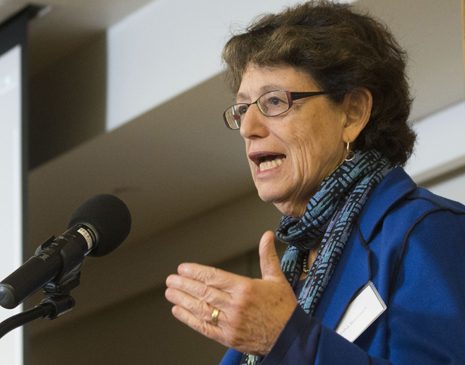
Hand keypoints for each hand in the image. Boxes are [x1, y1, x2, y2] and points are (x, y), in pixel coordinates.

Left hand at [165, 231, 296, 354]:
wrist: (290, 337)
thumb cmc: (283, 308)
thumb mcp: (276, 278)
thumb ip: (267, 256)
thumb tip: (267, 236)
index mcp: (245, 288)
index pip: (214, 277)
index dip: (195, 272)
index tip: (183, 268)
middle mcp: (235, 305)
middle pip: (204, 292)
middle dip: (184, 285)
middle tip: (171, 279)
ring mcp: (230, 322)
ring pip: (201, 308)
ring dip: (183, 300)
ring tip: (170, 293)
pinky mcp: (227, 337)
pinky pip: (204, 327)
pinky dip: (189, 319)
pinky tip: (179, 311)